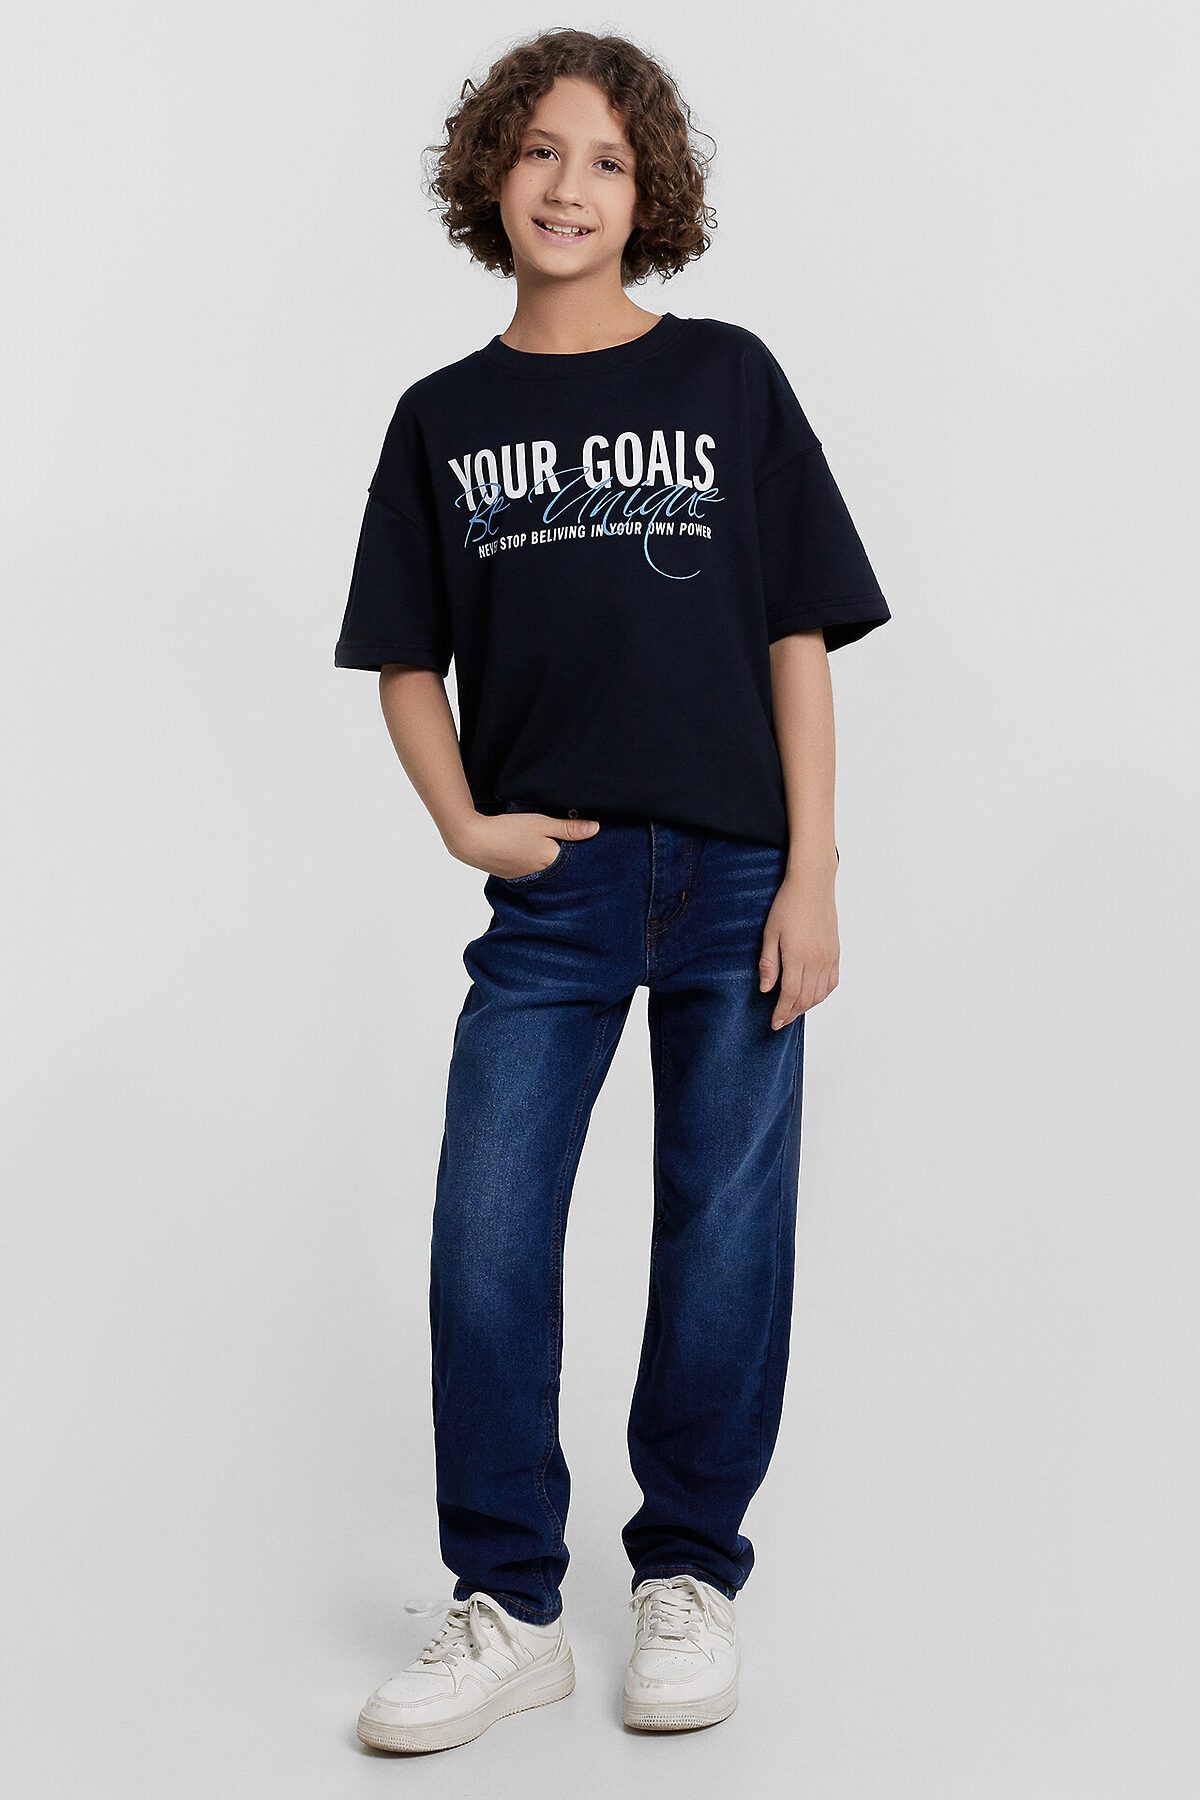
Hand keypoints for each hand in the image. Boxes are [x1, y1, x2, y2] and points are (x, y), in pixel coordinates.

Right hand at [459, 809, 599, 879]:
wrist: (472, 841)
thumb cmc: (508, 830)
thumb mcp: (542, 823)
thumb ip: (569, 828)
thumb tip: (596, 829)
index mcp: (552, 862)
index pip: (576, 860)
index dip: (581, 849)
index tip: (585, 839)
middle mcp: (542, 875)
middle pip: (562, 866)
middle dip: (566, 856)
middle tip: (566, 840)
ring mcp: (526, 877)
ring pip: (546, 869)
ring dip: (548, 859)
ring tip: (545, 845)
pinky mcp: (513, 876)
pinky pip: (531, 870)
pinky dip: (533, 862)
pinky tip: (528, 851)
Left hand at [758, 865, 839, 1027]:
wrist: (812, 886)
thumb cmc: (787, 905)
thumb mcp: (770, 933)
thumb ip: (769, 963)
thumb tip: (766, 989)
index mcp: (798, 956)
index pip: (790, 995)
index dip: (781, 1012)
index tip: (774, 1023)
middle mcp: (816, 960)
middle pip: (806, 998)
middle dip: (792, 1013)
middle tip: (780, 1021)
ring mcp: (829, 957)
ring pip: (820, 994)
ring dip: (807, 1006)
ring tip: (793, 1011)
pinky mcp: (835, 953)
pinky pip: (832, 982)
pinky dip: (822, 994)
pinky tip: (812, 996)